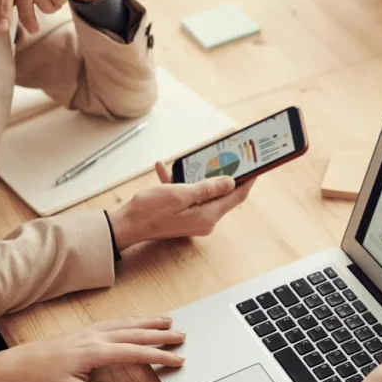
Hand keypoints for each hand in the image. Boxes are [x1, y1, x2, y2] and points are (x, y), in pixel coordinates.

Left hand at [0, 315, 184, 381]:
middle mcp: (96, 337)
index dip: (159, 356)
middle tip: (182, 335)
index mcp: (95, 352)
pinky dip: (132, 319)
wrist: (17, 363)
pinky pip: (115, 321)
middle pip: (136, 332)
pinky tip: (137, 320)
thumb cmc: (41, 379)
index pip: (136, 352)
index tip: (178, 359)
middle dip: (161, 334)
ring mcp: (90, 331)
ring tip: (168, 320)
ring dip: (149, 321)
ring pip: (127, 323)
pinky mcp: (84, 330)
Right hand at [107, 162, 254, 250]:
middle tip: (229, 155)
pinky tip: (166, 169)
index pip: (237, 196)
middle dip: (224, 173)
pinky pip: (188, 196)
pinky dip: (180, 182)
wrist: (125, 226)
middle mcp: (205, 220)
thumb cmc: (149, 211)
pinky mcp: (183, 215)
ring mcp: (194, 219)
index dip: (248, 180)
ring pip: (205, 192)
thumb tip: (232, 182)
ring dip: (198, 176)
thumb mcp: (181, 194)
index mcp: (208, 215)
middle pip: (223, 194)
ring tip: (193, 159)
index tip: (256, 166)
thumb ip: (208, 188)